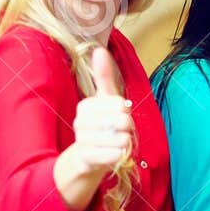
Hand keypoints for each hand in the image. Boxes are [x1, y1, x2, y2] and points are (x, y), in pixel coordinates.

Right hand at [70, 47, 133, 176]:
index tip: (118, 117)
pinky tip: (114, 154)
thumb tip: (99, 50)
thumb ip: (104, 77)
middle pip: (123, 122)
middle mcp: (81, 122)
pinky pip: (113, 155)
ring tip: (116, 144)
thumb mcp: (105, 101)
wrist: (85, 160)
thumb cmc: (100, 127)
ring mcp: (81, 141)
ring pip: (121, 140)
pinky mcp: (85, 159)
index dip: (126, 113)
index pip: (120, 104)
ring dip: (125, 143)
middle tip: (120, 133)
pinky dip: (120, 156)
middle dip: (128, 129)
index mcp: (86, 106)